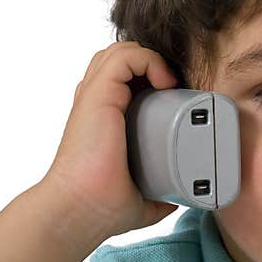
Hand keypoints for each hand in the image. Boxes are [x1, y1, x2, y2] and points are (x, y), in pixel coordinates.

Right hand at [40, 41, 181, 238]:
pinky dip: (149, 60)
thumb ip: (160, 192)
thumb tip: (178, 196)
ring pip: (122, 51)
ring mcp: (95, 96)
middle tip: (175, 90)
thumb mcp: (143, 197)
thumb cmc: (104, 206)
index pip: (126, 78)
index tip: (178, 99)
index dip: (153, 78)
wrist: (82, 210)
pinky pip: (124, 57)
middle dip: (154, 63)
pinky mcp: (98, 95)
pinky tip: (164, 82)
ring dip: (152, 59)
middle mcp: (97, 102)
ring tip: (169, 86)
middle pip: (123, 59)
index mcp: (105, 119)